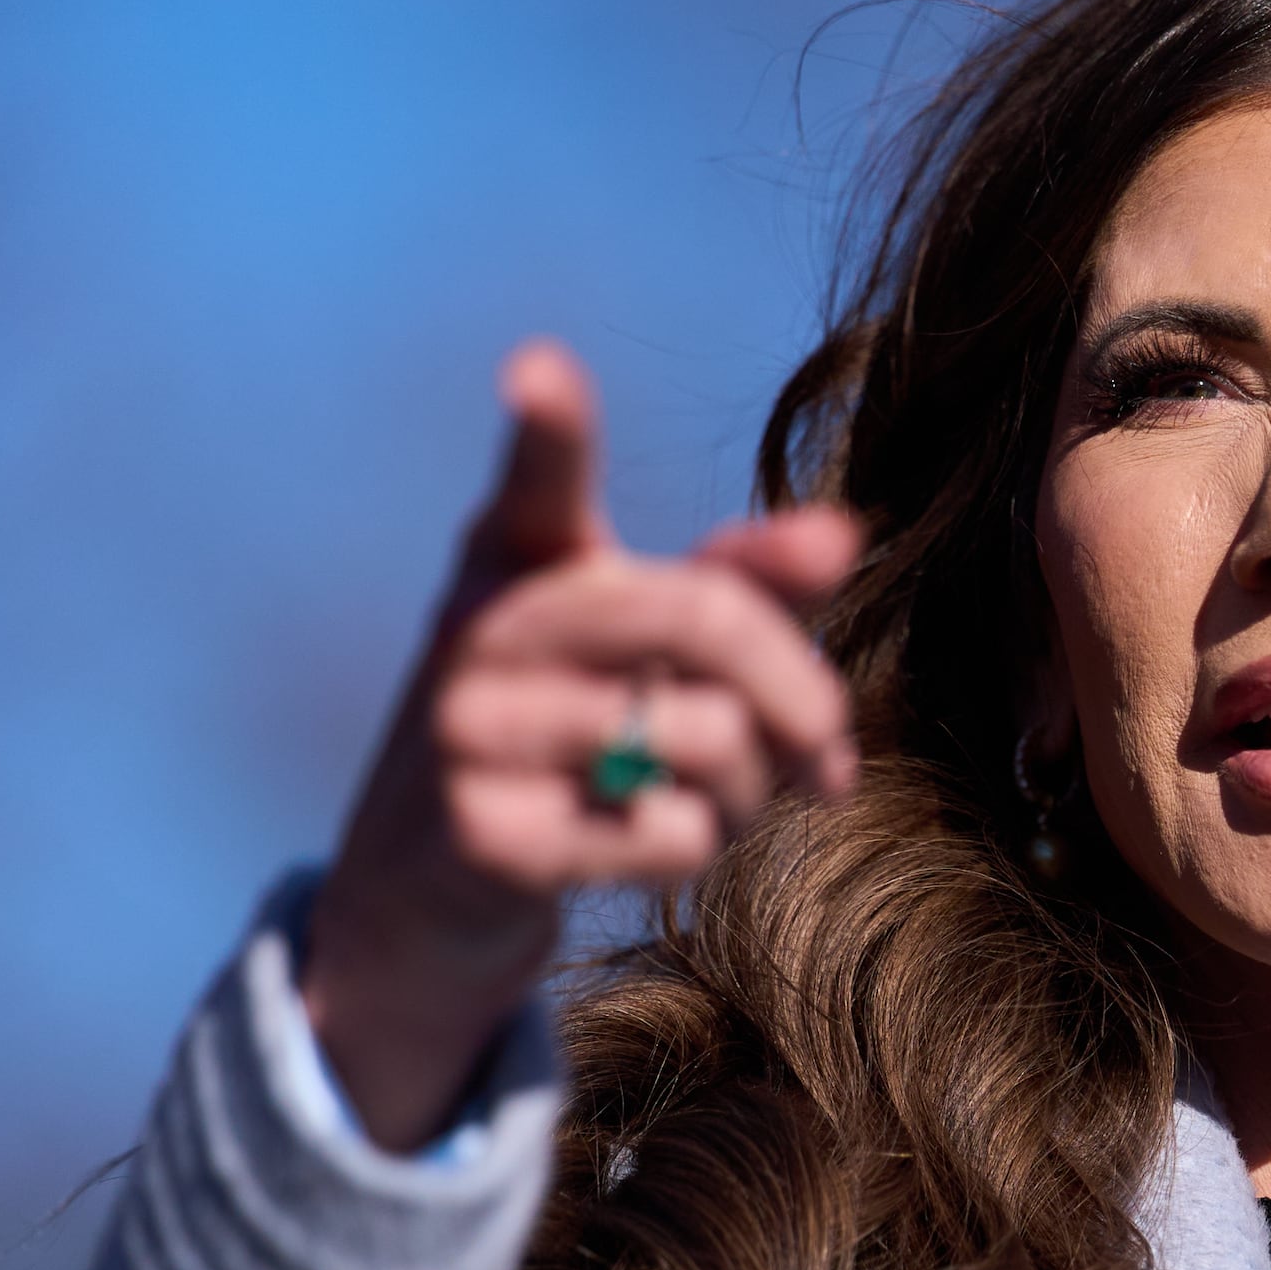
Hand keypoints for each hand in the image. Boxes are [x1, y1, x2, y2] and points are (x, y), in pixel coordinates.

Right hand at [301, 340, 860, 1149]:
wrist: (429, 900)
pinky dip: (694, 847)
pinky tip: (643, 848)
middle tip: (832, 753)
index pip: (537, 484)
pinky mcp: (482, 837)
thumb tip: (841, 534)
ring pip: (706, 734)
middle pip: (703, 616)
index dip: (548, 427)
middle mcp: (482, 628)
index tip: (538, 370)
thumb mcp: (647, 656)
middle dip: (803, 693)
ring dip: (751, 790)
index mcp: (520, 560)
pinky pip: (670, 831)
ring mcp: (469, 731)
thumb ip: (747, 591)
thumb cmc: (571, 747)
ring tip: (714, 800)